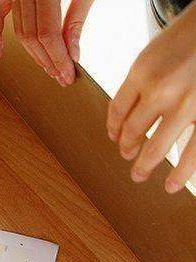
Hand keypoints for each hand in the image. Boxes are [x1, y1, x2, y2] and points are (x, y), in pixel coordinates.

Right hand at [0, 0, 94, 85]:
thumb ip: (77, 17)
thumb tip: (72, 54)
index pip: (48, 33)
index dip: (58, 58)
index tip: (68, 75)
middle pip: (31, 36)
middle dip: (47, 61)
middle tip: (61, 76)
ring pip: (19, 31)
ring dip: (33, 53)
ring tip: (48, 67)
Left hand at [107, 2, 195, 192]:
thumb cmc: (189, 36)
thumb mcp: (155, 53)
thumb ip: (139, 82)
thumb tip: (123, 116)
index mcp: (142, 72)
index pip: (117, 110)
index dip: (113, 128)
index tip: (114, 137)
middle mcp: (160, 90)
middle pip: (133, 131)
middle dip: (127, 148)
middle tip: (127, 157)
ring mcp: (186, 105)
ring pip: (157, 147)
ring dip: (145, 165)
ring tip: (139, 175)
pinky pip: (192, 152)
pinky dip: (181, 173)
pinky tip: (172, 185)